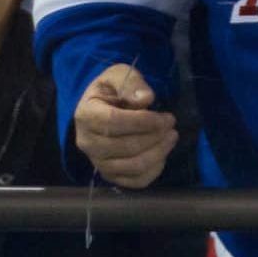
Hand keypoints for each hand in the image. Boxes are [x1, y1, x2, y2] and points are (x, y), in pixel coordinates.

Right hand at [73, 64, 176, 187]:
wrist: (103, 106)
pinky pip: (134, 181)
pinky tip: (162, 154)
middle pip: (124, 147)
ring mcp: (97, 161)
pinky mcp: (109, 174)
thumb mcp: (120, 74)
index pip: (113, 123)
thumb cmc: (113, 90)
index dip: (143, 122)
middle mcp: (86, 142)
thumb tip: (145, 99)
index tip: (165, 117)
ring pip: (131, 166)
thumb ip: (131, 83)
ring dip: (158, 152)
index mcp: (86, 115)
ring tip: (171, 137)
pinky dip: (153, 171)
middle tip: (171, 124)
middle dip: (155, 136)